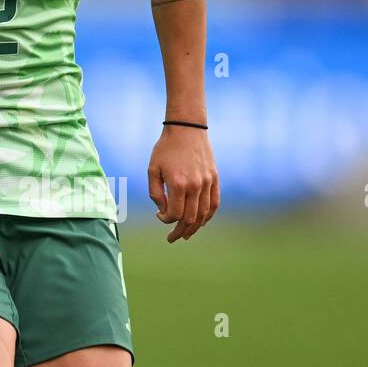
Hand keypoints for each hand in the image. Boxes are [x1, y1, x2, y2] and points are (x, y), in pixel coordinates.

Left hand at [147, 125, 219, 241]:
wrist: (186, 128)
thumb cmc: (165, 149)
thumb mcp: (152, 169)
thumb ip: (156, 193)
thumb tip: (164, 211)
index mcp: (178, 184)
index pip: (174, 214)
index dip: (165, 220)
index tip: (159, 216)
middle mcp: (195, 185)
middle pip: (190, 219)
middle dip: (179, 231)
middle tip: (172, 238)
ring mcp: (207, 182)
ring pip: (204, 214)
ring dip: (194, 228)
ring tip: (186, 235)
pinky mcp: (214, 178)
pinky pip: (214, 203)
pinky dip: (208, 216)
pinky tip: (201, 222)